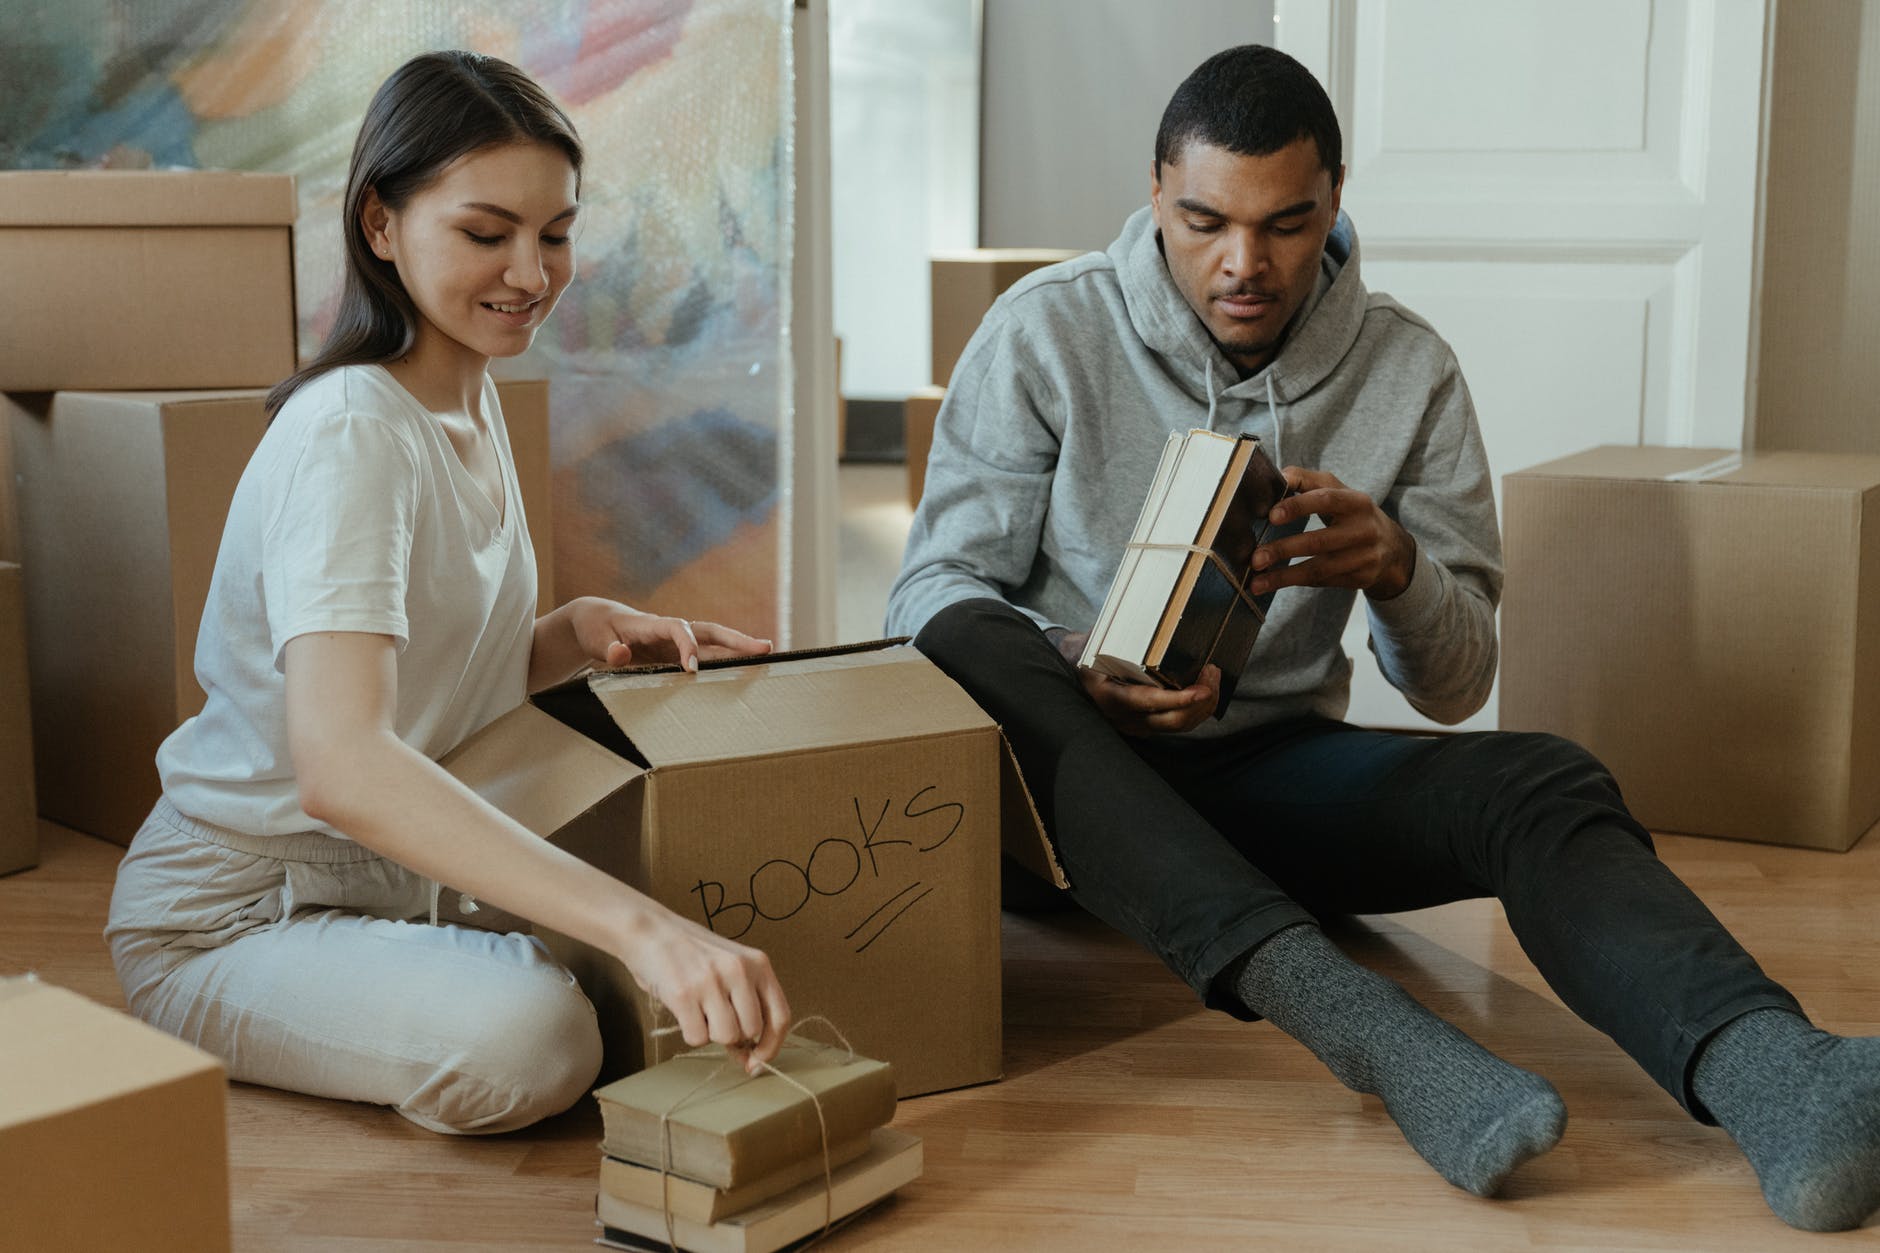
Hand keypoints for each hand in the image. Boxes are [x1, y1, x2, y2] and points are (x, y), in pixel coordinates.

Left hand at [568, 598, 772, 672]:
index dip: (687, 646)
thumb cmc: (597, 630)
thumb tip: (620, 656)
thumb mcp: (597, 639)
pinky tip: (743, 673)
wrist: (598, 620)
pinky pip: (706, 657)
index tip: (692, 670)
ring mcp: (677, 643)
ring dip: (738, 651)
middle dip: (737, 640)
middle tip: (765, 648)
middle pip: (709, 632)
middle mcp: (671, 631)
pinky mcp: (677, 654)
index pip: (678, 629)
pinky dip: (725, 663)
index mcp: (651, 625)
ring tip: (767, 658)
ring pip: (713, 645)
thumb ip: (608, 649)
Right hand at [619, 905, 792, 1074]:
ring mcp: (712, 981)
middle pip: (751, 1031)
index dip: (771, 1046)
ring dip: (711, 1033)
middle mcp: (739, 970)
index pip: (780, 1016)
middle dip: (733, 1036)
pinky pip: (697, 1038)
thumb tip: (750, 1056)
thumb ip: (745, 1004)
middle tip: (714, 1020)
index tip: (757, 1061)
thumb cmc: (691, 954)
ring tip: (698, 1010)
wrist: (650, 930)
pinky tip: (683, 1010)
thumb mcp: (729, 969)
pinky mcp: (684, 994)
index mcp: (758, 963)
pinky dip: (690, 1032)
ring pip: (727, 1037)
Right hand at [1050, 629, 1219, 735]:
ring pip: (1179, 725)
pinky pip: (1177, 723)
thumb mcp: (1098, 642)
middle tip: (1212, 673)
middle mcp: (1123, 717)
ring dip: (1203, 704)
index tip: (1201, 690)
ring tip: (1212, 677)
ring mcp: (1135, 725)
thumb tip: (1153, 616)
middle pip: (1173, 720)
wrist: (1070, 670)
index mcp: (1109, 697)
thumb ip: (1124, 640)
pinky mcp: (1145, 725)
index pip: (1150, 703)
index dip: (1179, 700)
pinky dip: (1196, 708)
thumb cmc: (1087, 651)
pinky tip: (1205, 690)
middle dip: (1202, 699)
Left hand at [1248, 468, 1417, 600]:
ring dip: (1284, 576)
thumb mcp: (1337, 491)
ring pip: (1319, 569)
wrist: (1392, 547)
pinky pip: (1323, 582)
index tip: (1271, 516)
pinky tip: (1272, 584)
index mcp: (1357, 502)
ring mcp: (1365, 557)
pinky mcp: (1361, 579)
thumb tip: (1278, 478)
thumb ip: (1306, 480)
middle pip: (1319, 541)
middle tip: (1256, 557)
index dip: (1298, 506)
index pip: (1326, 500)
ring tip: (1256, 580)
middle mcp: (1364, 530)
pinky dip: (1294, 583)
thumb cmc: (1352, 513)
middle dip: (1284, 549)